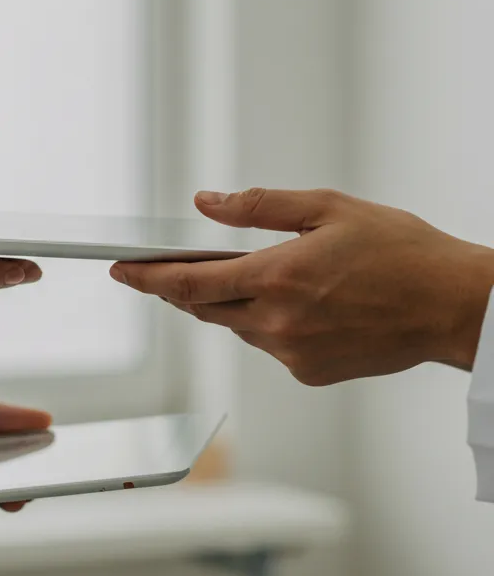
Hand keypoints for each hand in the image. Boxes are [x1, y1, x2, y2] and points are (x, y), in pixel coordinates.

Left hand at [110, 188, 493, 384]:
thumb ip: (259, 206)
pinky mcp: (308, 373)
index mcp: (278, 277)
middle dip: (180, 287)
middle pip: (202, 307)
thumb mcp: (328, 209)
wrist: (453, 307)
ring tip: (257, 274)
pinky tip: (296, 303)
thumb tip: (207, 203)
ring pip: (235, 326)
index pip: (188, 282)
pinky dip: (264, 322)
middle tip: (165, 268)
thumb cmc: (400, 254)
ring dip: (230, 302)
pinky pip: (267, 344)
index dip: (147, 277)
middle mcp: (277, 323)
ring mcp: (292, 354)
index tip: (121, 269)